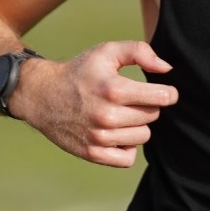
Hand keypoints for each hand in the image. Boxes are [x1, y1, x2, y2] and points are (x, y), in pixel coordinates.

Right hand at [15, 41, 177, 167]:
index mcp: (113, 89)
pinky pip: (128, 158)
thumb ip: (140, 52)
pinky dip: (126, 147)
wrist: (42, 96)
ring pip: (143, 137)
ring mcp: (99, 137)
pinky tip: (116, 133)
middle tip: (130, 100)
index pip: (161, 97)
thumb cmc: (80, 72)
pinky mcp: (93, 154)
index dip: (167, 93)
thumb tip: (166, 69)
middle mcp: (107, 115)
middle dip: (147, 106)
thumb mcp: (106, 52)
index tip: (162, 91)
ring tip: (121, 115)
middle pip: (153, 116)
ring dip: (136, 126)